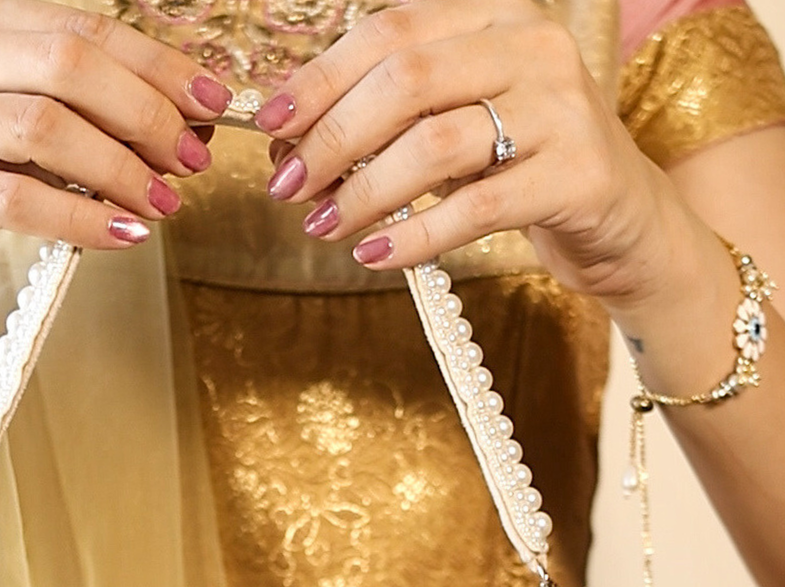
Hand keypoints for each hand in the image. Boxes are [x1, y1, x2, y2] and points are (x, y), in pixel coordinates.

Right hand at [0, 0, 230, 345]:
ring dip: (119, 168)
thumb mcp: (29, 128)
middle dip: (144, 114)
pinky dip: (83, 219)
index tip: (211, 104)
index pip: (84, 27)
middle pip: (68, 65)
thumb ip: (93, 113)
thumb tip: (190, 123)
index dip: (156, 65)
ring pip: (45, 127)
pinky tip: (125, 235)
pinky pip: (19, 201)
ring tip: (163, 204)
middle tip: (190, 160)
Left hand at [255, 0, 687, 314]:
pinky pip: (475, 207)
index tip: (271, 125)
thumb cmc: (521, 169)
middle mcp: (534, 48)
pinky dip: (414, 237)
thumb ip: (390, 120)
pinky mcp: (578, 176)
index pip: (391, 31)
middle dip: (334, 136)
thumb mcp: (457, 125)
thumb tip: (290, 142)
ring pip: (436, 144)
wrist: (623, 220)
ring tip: (324, 226)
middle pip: (407, 80)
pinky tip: (374, 256)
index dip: (321, 79)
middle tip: (291, 187)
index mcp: (496, 16)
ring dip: (365, 192)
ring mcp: (562, 110)